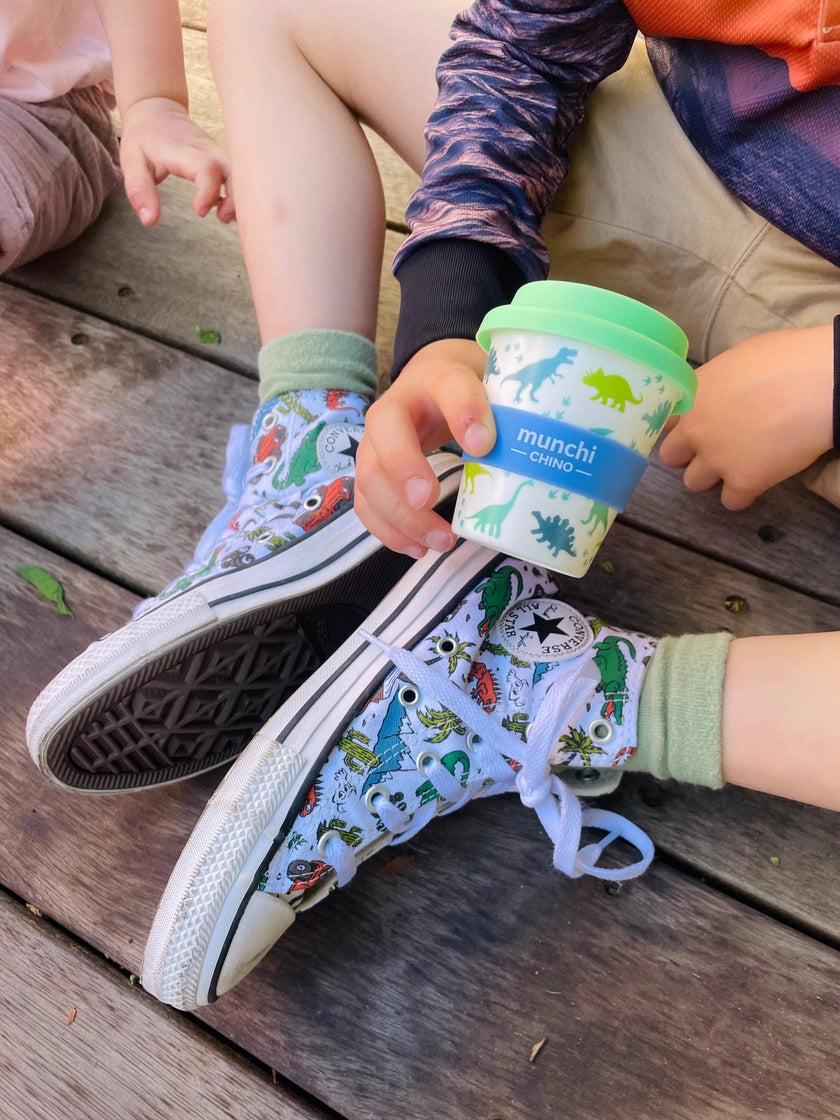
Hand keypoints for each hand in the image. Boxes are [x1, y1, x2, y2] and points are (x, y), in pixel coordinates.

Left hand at [119, 97, 234, 225]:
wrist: (157, 113)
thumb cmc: (144, 139)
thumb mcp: (131, 163)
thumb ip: (139, 191)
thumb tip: (149, 221)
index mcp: (182, 150)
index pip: (206, 168)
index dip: (209, 191)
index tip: (199, 211)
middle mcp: (206, 149)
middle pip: (233, 170)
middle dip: (235, 198)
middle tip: (222, 218)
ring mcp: (217, 152)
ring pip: (240, 173)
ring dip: (239, 198)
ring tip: (225, 217)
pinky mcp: (221, 158)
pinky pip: (238, 175)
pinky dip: (237, 193)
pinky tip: (226, 207)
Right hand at [355, 338, 491, 556]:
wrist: (429, 387)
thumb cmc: (468, 395)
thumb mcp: (491, 390)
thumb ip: (507, 413)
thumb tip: (530, 456)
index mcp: (435, 377)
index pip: (449, 385)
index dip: (464, 411)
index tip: (484, 444)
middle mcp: (395, 406)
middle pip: (386, 432)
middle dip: (404, 468)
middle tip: (428, 499)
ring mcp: (375, 442)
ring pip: (370, 476)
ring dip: (400, 514)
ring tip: (441, 541)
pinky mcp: (371, 473)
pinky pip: (366, 505)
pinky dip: (388, 531)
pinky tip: (419, 549)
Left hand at [659, 324, 833, 508]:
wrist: (820, 383)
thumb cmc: (787, 359)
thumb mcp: (736, 361)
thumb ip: (715, 384)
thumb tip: (720, 394)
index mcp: (692, 397)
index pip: (665, 422)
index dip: (682, 426)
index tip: (698, 426)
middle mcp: (695, 430)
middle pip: (670, 456)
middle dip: (690, 454)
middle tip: (716, 448)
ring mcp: (716, 459)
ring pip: (693, 483)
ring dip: (713, 477)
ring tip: (739, 464)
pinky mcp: (743, 482)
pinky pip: (731, 502)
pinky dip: (743, 494)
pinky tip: (758, 478)